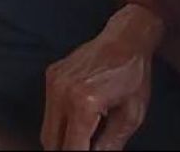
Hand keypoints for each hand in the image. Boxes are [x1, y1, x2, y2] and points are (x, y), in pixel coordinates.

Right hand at [42, 5, 164, 150]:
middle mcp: (62, 92)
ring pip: (46, 128)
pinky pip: (48, 110)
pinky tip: (78, 120)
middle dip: (67, 150)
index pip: (71, 147)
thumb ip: (111, 143)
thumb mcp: (132, 115)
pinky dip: (59, 122)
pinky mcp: (50, 75)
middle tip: (84, 148)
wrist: (124, 38)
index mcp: (84, 103)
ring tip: (82, 139)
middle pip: (51, 141)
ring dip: (60, 139)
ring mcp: (53, 82)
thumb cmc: (134, 76)